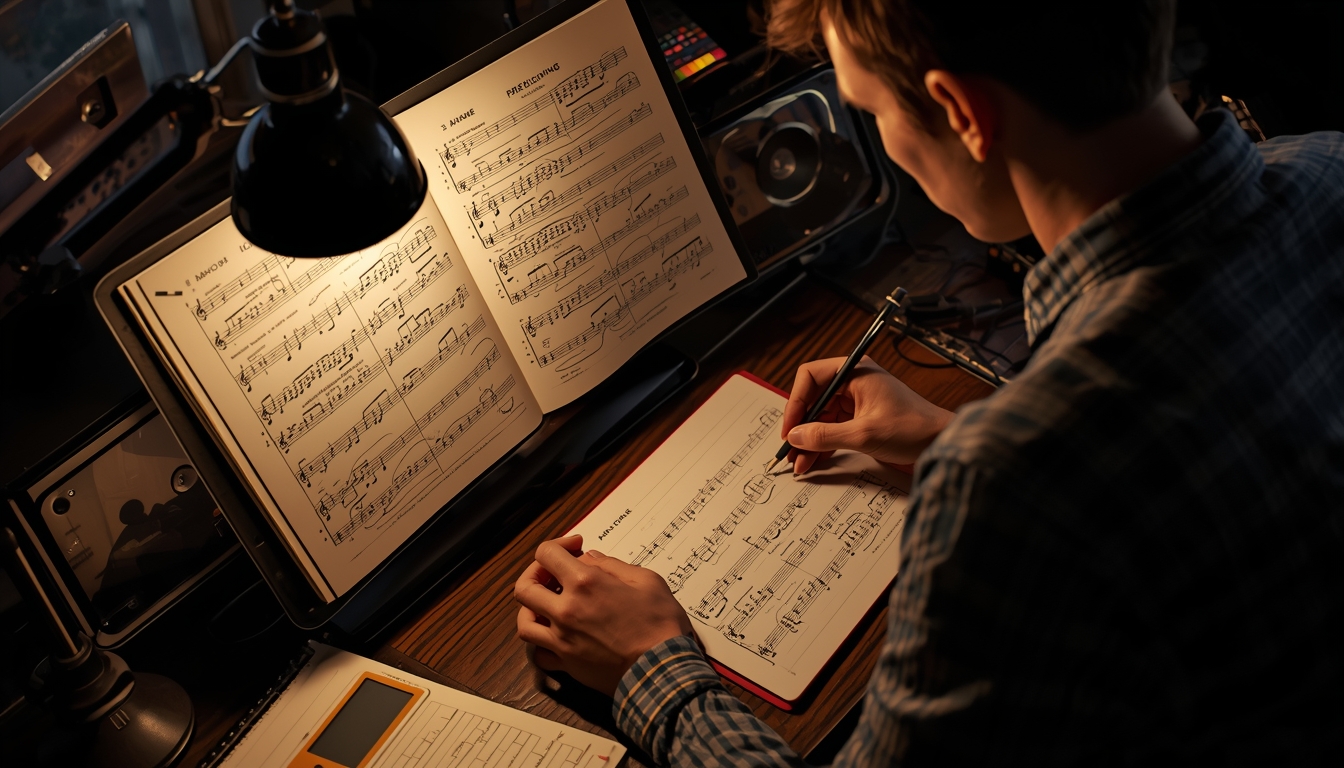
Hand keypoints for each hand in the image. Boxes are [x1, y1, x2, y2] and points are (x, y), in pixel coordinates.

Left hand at [515, 535, 692, 695]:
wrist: (663, 671)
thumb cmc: (660, 627)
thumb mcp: (646, 581)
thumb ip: (613, 565)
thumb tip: (590, 559)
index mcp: (585, 584)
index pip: (547, 554)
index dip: (559, 544)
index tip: (574, 548)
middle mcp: (567, 610)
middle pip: (525, 586)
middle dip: (535, 573)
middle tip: (552, 573)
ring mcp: (563, 639)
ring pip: (524, 622)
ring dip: (531, 609)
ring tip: (546, 605)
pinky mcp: (567, 664)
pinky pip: (538, 654)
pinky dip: (541, 644)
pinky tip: (555, 636)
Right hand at [782, 356, 952, 473]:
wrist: (942, 443)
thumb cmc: (914, 428)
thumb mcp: (864, 434)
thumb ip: (825, 435)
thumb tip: (795, 436)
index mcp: (855, 372)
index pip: (810, 377)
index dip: (796, 402)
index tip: (791, 428)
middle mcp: (853, 382)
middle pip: (813, 399)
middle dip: (801, 426)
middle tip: (791, 450)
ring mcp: (857, 401)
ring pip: (822, 417)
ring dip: (809, 439)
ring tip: (799, 462)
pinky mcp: (861, 419)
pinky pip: (833, 428)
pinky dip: (822, 444)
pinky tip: (813, 461)